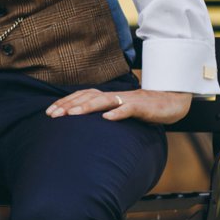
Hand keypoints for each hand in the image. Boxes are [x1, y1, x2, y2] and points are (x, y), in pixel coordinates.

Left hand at [46, 87, 191, 125]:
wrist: (171, 102)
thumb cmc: (142, 109)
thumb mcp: (118, 110)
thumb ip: (102, 113)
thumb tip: (81, 124)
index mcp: (107, 96)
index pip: (81, 96)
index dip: (65, 102)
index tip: (48, 112)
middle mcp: (114, 96)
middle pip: (87, 96)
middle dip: (69, 105)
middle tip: (52, 115)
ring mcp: (127, 100)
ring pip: (104, 100)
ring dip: (87, 106)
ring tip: (71, 114)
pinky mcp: (142, 107)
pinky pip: (128, 109)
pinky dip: (117, 112)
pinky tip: (107, 118)